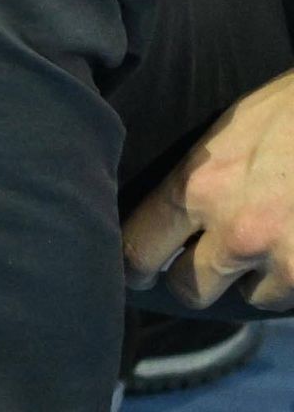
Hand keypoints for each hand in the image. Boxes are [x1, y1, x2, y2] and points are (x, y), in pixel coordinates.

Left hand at [127, 68, 293, 309]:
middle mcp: (232, 229)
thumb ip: (197, 180)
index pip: (138, 247)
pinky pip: (288, 298)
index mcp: (197, 186)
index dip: (133, 268)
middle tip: (203, 268)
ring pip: (248, 297)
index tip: (136, 274)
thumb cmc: (288, 113)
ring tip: (268, 243)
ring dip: (255, 279)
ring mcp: (279, 256)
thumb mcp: (224, 135)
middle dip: (193, 280)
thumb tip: (168, 220)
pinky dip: (292, 281)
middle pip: (188, 287)